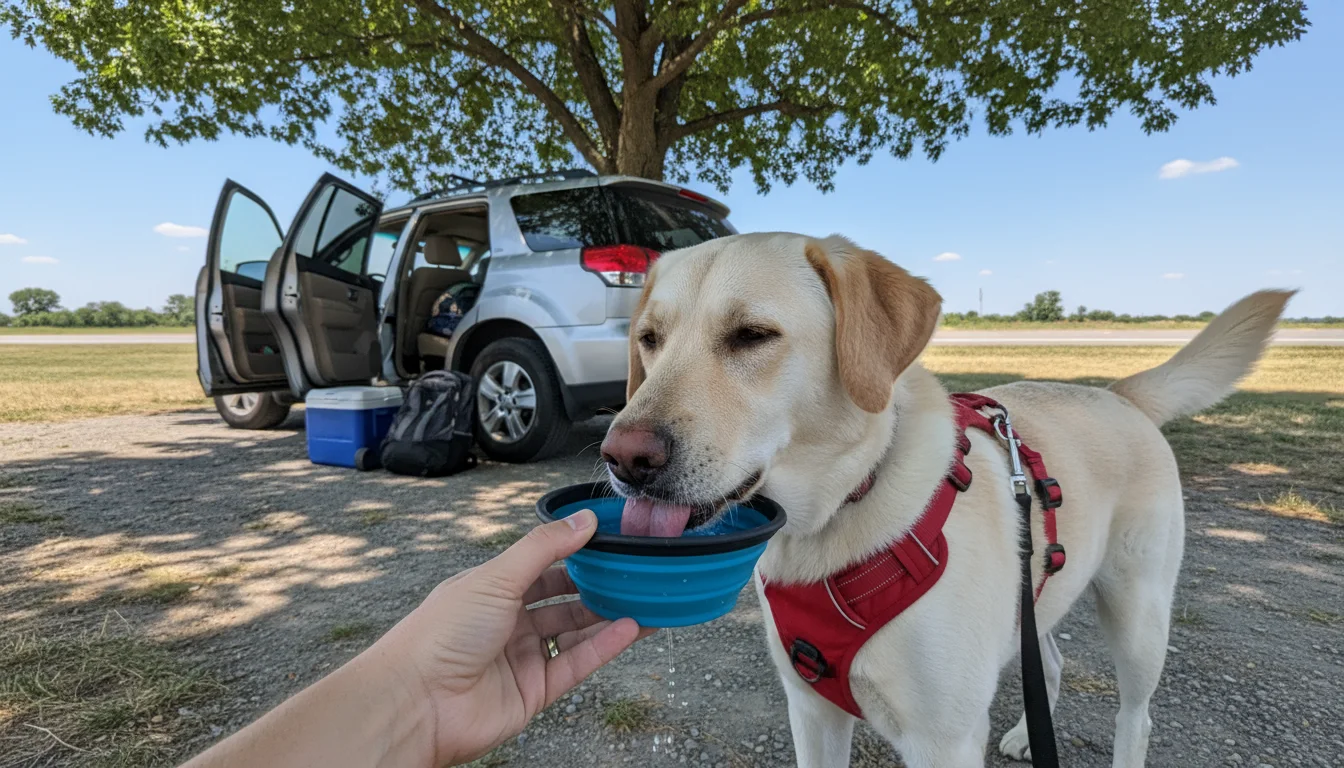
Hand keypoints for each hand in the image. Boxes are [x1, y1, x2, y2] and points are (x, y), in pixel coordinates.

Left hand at [374, 509, 652, 765]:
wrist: (417, 702)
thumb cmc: (441, 634)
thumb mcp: (496, 576)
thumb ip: (544, 548)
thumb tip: (583, 519)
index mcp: (491, 589)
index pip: (541, 565)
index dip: (573, 552)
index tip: (609, 539)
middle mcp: (507, 621)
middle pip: (561, 600)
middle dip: (595, 586)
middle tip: (632, 570)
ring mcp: (522, 657)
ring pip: (575, 633)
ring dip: (607, 616)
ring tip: (644, 598)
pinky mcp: (535, 691)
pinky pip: (577, 664)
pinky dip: (605, 646)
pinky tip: (631, 627)